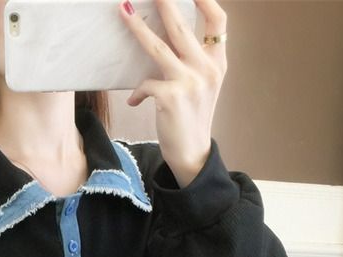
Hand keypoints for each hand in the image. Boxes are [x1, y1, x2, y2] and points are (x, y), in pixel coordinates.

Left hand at [119, 0, 227, 186]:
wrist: (193, 154)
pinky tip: (135, 102)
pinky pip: (146, 84)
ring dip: (138, 29)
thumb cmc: (192, 118)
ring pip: (159, 48)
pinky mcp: (171, 98)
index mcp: (217, 63)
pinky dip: (137, 92)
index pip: (218, 21)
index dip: (205, 0)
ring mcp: (190, 83)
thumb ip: (193, 62)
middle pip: (182, 27)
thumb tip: (165, 39)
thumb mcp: (202, 87)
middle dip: (164, 2)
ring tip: (124, 10)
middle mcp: (207, 69)